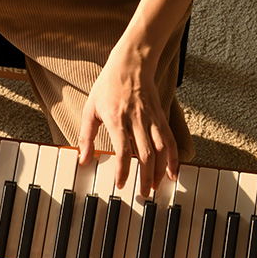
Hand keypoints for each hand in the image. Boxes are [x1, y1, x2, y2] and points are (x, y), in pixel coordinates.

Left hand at [77, 43, 177, 196]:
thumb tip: (83, 160)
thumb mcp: (90, 109)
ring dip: (161, 170)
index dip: (123, 170)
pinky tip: (173, 171)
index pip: (123, 150)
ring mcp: (151, 118)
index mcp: (116, 118)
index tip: (121, 185)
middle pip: (145, 153)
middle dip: (145, 176)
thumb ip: (86, 136)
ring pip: (160, 149)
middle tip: (143, 194)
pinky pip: (170, 139)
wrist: (131, 63)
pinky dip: (173, 157)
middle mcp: (136, 119)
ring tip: (157, 186)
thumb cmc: (108, 86)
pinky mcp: (161, 116)